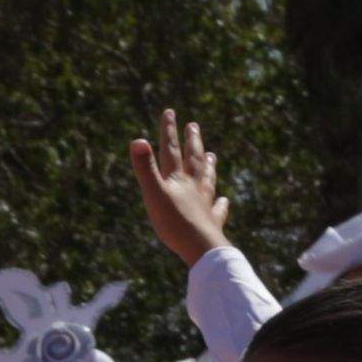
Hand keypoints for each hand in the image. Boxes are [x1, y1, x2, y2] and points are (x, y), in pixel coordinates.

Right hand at [127, 110, 229, 265]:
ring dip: (208, 166)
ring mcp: (205, 204)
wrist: (202, 249)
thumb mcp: (154, 194)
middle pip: (194, 160)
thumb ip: (145, 168)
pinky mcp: (212, 222)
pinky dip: (221, 203)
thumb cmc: (175, 223)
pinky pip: (218, 210)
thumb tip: (137, 139)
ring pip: (207, 180)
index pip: (171, 151)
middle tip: (194, 125)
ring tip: (212, 155)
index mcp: (177, 180)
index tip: (170, 112)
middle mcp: (194, 188)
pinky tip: (224, 200)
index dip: (169, 131)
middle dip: (192, 142)